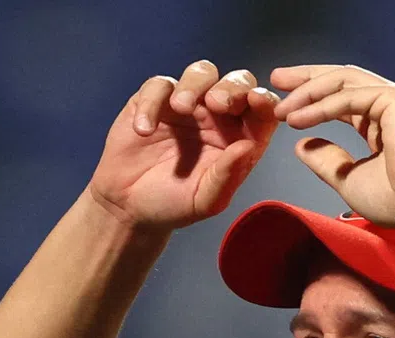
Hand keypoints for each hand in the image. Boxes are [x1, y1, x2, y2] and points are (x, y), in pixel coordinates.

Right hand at [90, 61, 279, 229]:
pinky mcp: (154, 101)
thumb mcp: (205, 200)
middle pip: (237, 82)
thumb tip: (247, 147)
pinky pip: (158, 86)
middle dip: (232, 87)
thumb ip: (227, 176)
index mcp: (239, 138)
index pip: (261, 112)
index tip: (257, 100)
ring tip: (180, 107)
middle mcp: (218, 117)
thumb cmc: (175, 204)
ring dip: (195, 84)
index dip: (264, 101)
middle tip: (217, 104)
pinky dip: (152, 102)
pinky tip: (144, 130)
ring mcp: (187, 105)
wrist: (130, 207)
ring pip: (202, 73)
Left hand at [271, 65, 394, 227]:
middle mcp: (390, 103)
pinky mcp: (394, 98)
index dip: (312, 97)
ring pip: (341, 82)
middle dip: (305, 80)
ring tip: (280, 107)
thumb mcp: (350, 179)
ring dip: (307, 92)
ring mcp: (394, 97)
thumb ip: (327, 161)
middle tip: (276, 80)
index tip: (285, 105)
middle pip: (340, 80)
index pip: (342, 99)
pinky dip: (320, 106)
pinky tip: (297, 119)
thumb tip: (301, 145)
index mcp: (383, 121)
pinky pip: (348, 96)